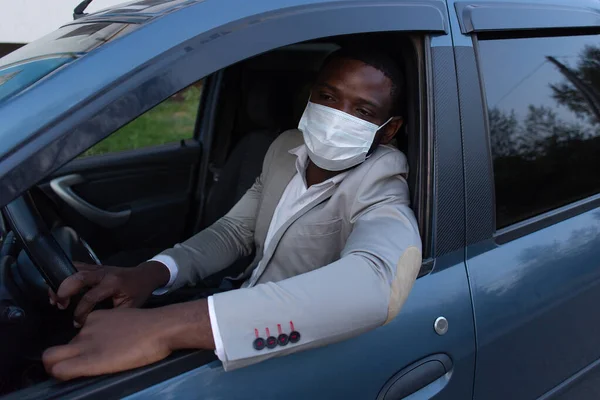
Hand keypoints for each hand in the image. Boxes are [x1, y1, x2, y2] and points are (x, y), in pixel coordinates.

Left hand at [43, 300, 214, 379]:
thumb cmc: (151, 326)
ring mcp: (85, 343)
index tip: (82, 360)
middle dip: (55, 362)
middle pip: (56, 349)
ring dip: (61, 369)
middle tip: (68, 373)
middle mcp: (85, 329)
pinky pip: (61, 369)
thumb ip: (110, 330)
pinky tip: (72, 377)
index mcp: (95, 319)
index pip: (74, 338)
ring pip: (54, 359)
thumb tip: (107, 343)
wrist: (161, 327)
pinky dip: (61, 375)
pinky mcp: (89, 359)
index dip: (73, 352)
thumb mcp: (125, 321)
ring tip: (81, 374)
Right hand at [49, 261, 169, 325]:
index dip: (80, 312)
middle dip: (64, 291)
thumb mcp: (130, 307)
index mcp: (113, 283)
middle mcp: (104, 273)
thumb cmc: (138, 292)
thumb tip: (95, 329)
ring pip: (74, 270)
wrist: (144, 275)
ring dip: (61, 283)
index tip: (77, 324)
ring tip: (55, 298)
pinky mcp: (95, 266)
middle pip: (79, 277)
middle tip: (58, 305)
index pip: (90, 297)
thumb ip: (113, 316)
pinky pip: (77, 267)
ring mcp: (98, 268)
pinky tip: (58, 288)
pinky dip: (65, 276)